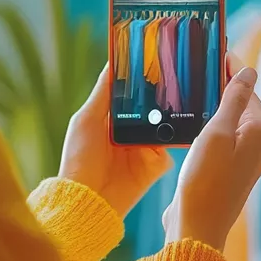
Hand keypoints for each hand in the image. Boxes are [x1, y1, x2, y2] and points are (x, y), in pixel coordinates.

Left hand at [59, 65, 173, 216]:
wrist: (87, 200)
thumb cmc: (79, 158)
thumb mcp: (87, 119)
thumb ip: (102, 93)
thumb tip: (113, 62)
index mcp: (113, 120)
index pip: (134, 95)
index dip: (144, 81)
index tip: (158, 60)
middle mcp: (131, 132)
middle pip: (154, 109)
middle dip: (165, 98)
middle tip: (177, 82)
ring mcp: (144, 150)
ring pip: (166, 127)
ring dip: (171, 119)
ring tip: (181, 106)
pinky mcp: (154, 167)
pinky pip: (170, 152)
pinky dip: (173, 145)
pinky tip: (173, 136)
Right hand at [163, 54, 260, 250]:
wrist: (197, 226)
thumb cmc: (206, 180)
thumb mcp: (217, 132)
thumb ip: (233, 98)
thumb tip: (248, 70)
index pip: (244, 84)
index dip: (226, 64)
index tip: (212, 45)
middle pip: (239, 98)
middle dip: (219, 82)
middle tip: (195, 62)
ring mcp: (248, 153)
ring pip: (229, 116)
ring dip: (211, 103)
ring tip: (189, 85)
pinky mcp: (233, 165)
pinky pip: (223, 133)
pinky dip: (209, 122)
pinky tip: (191, 118)